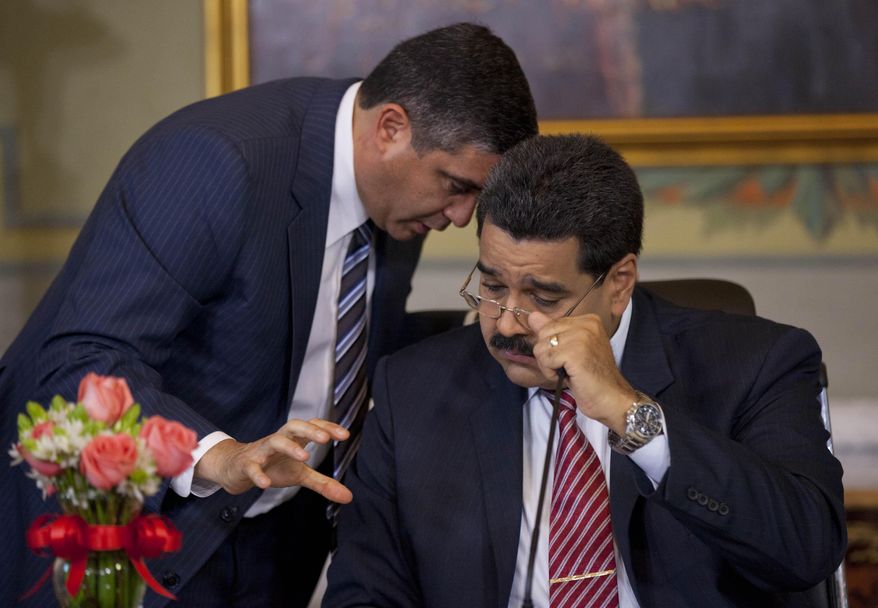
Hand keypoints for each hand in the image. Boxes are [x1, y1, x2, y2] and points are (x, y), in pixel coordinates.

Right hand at [195, 418, 352, 503]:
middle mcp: (279, 440)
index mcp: (294, 439)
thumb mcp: (300, 475)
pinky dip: (258, 474)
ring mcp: (262, 451)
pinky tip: (266, 484)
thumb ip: (323, 483)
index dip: (328, 427)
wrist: (237, 469)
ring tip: (305, 457)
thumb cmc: (274, 466)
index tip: (345, 434)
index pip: (312, 425)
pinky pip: (252, 466)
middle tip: (325, 438)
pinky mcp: (246, 464)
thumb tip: (349, 497)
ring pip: (274, 441)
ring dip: (289, 447)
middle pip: (294, 426)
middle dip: (310, 430)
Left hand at [528, 311, 634, 433]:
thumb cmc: (592, 378)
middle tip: (568, 367)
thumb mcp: (571, 350)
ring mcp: (582, 337)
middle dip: (548, 355)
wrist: (611, 398)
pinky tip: (568, 377)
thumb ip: (553, 331)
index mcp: (588, 320)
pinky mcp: (575, 353)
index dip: (552, 347)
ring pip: (540, 347)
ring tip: (569, 372)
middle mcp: (586, 323)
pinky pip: (545, 360)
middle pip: (543, 334)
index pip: (549, 325)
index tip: (571, 358)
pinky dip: (551, 373)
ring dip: (549, 366)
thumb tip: (532, 316)